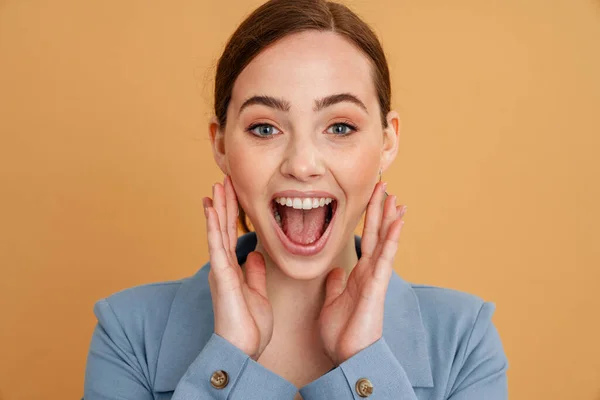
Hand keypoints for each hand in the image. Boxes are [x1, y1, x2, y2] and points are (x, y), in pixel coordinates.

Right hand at [203, 175, 272, 359]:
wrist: (242, 350)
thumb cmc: (249, 326)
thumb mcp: (257, 293)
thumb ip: (254, 273)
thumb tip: (255, 255)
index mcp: (233, 269)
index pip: (233, 235)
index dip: (234, 213)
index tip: (235, 193)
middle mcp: (224, 266)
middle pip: (224, 227)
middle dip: (226, 203)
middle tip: (225, 180)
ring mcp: (220, 269)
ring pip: (218, 231)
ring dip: (218, 207)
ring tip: (217, 185)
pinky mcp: (221, 275)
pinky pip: (216, 245)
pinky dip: (213, 225)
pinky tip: (211, 208)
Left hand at [319, 182, 405, 365]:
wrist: (348, 357)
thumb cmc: (341, 333)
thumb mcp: (332, 302)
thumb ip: (336, 285)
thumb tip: (336, 271)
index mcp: (359, 274)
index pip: (366, 239)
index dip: (368, 218)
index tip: (371, 198)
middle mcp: (370, 272)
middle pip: (376, 234)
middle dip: (379, 209)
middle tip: (384, 185)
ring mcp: (376, 278)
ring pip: (384, 241)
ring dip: (389, 218)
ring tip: (395, 196)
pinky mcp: (377, 285)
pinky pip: (386, 257)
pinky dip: (392, 238)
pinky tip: (398, 221)